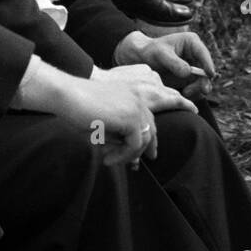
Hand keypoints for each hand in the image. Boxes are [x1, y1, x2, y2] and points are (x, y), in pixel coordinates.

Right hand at [13, 58, 190, 166]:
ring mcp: (138, 106)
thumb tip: (134, 156)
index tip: (182, 121)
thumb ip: (122, 132)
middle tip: (147, 161)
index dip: (170, 113)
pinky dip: (121, 156)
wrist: (68, 94)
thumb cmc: (81, 106)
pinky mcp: (132, 118)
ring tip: (110, 160)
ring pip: (143, 140)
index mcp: (135, 89)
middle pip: (153, 128)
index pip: (159, 103)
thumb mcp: (106, 120)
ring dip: (126, 155)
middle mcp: (141, 96)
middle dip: (151, 147)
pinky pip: (135, 146)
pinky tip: (107, 159)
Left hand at [116, 29, 216, 98]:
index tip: (210, 74)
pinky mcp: (189, 79)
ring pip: (202, 81)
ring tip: (185, 93)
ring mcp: (193, 68)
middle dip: (203, 81)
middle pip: (206, 69)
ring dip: (197, 89)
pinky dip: (192, 93)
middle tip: (197, 90)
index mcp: (191, 43)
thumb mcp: (160, 53)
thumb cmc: (151, 51)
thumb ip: (174, 62)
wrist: (141, 60)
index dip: (208, 64)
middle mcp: (195, 55)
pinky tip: (183, 94)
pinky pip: (196, 88)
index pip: (203, 53)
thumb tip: (188, 72)